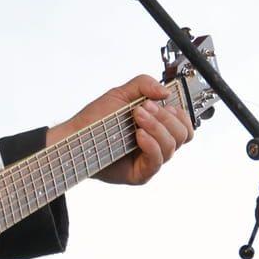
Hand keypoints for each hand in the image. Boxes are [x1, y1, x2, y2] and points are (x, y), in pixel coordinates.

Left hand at [47, 74, 193, 185]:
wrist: (75, 137)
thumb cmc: (95, 120)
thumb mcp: (120, 94)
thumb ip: (144, 85)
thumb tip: (166, 91)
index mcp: (156, 127)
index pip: (184, 124)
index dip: (179, 113)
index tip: (162, 102)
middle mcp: (156, 144)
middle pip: (183, 134)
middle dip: (166, 118)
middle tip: (143, 109)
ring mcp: (149, 159)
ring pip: (172, 146)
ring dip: (156, 127)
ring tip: (137, 118)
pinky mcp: (140, 173)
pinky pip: (157, 161)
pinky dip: (151, 144)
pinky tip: (139, 135)